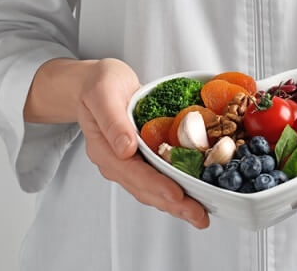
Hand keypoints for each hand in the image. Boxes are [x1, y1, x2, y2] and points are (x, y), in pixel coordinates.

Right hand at [77, 59, 209, 228]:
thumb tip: (126, 149)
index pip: (131, 172)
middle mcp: (115, 160)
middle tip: (199, 215)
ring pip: (151, 189)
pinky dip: (175, 188)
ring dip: (176, 203)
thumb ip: (112, 120)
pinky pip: (158, 178)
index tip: (176, 195)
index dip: (155, 185)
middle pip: (144, 188)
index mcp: (104, 148)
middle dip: (172, 203)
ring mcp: (127, 162)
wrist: (96, 82)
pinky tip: (193, 195)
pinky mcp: (140, 158)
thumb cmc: (99, 83)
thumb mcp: (103, 92)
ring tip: (200, 214)